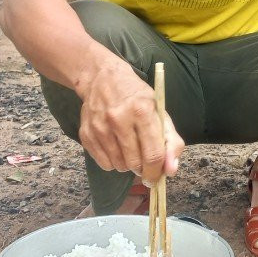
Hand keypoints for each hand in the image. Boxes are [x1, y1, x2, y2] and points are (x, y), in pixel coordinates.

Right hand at [76, 59, 184, 180]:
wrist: (101, 78)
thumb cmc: (136, 97)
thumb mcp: (159, 112)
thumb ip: (171, 141)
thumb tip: (171, 170)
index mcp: (142, 111)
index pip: (153, 154)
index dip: (157, 172)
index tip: (157, 178)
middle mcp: (119, 119)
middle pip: (135, 163)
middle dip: (143, 168)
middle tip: (144, 160)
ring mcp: (100, 127)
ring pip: (119, 166)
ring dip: (128, 165)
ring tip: (129, 148)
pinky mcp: (86, 134)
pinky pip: (104, 164)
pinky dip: (113, 162)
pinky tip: (116, 147)